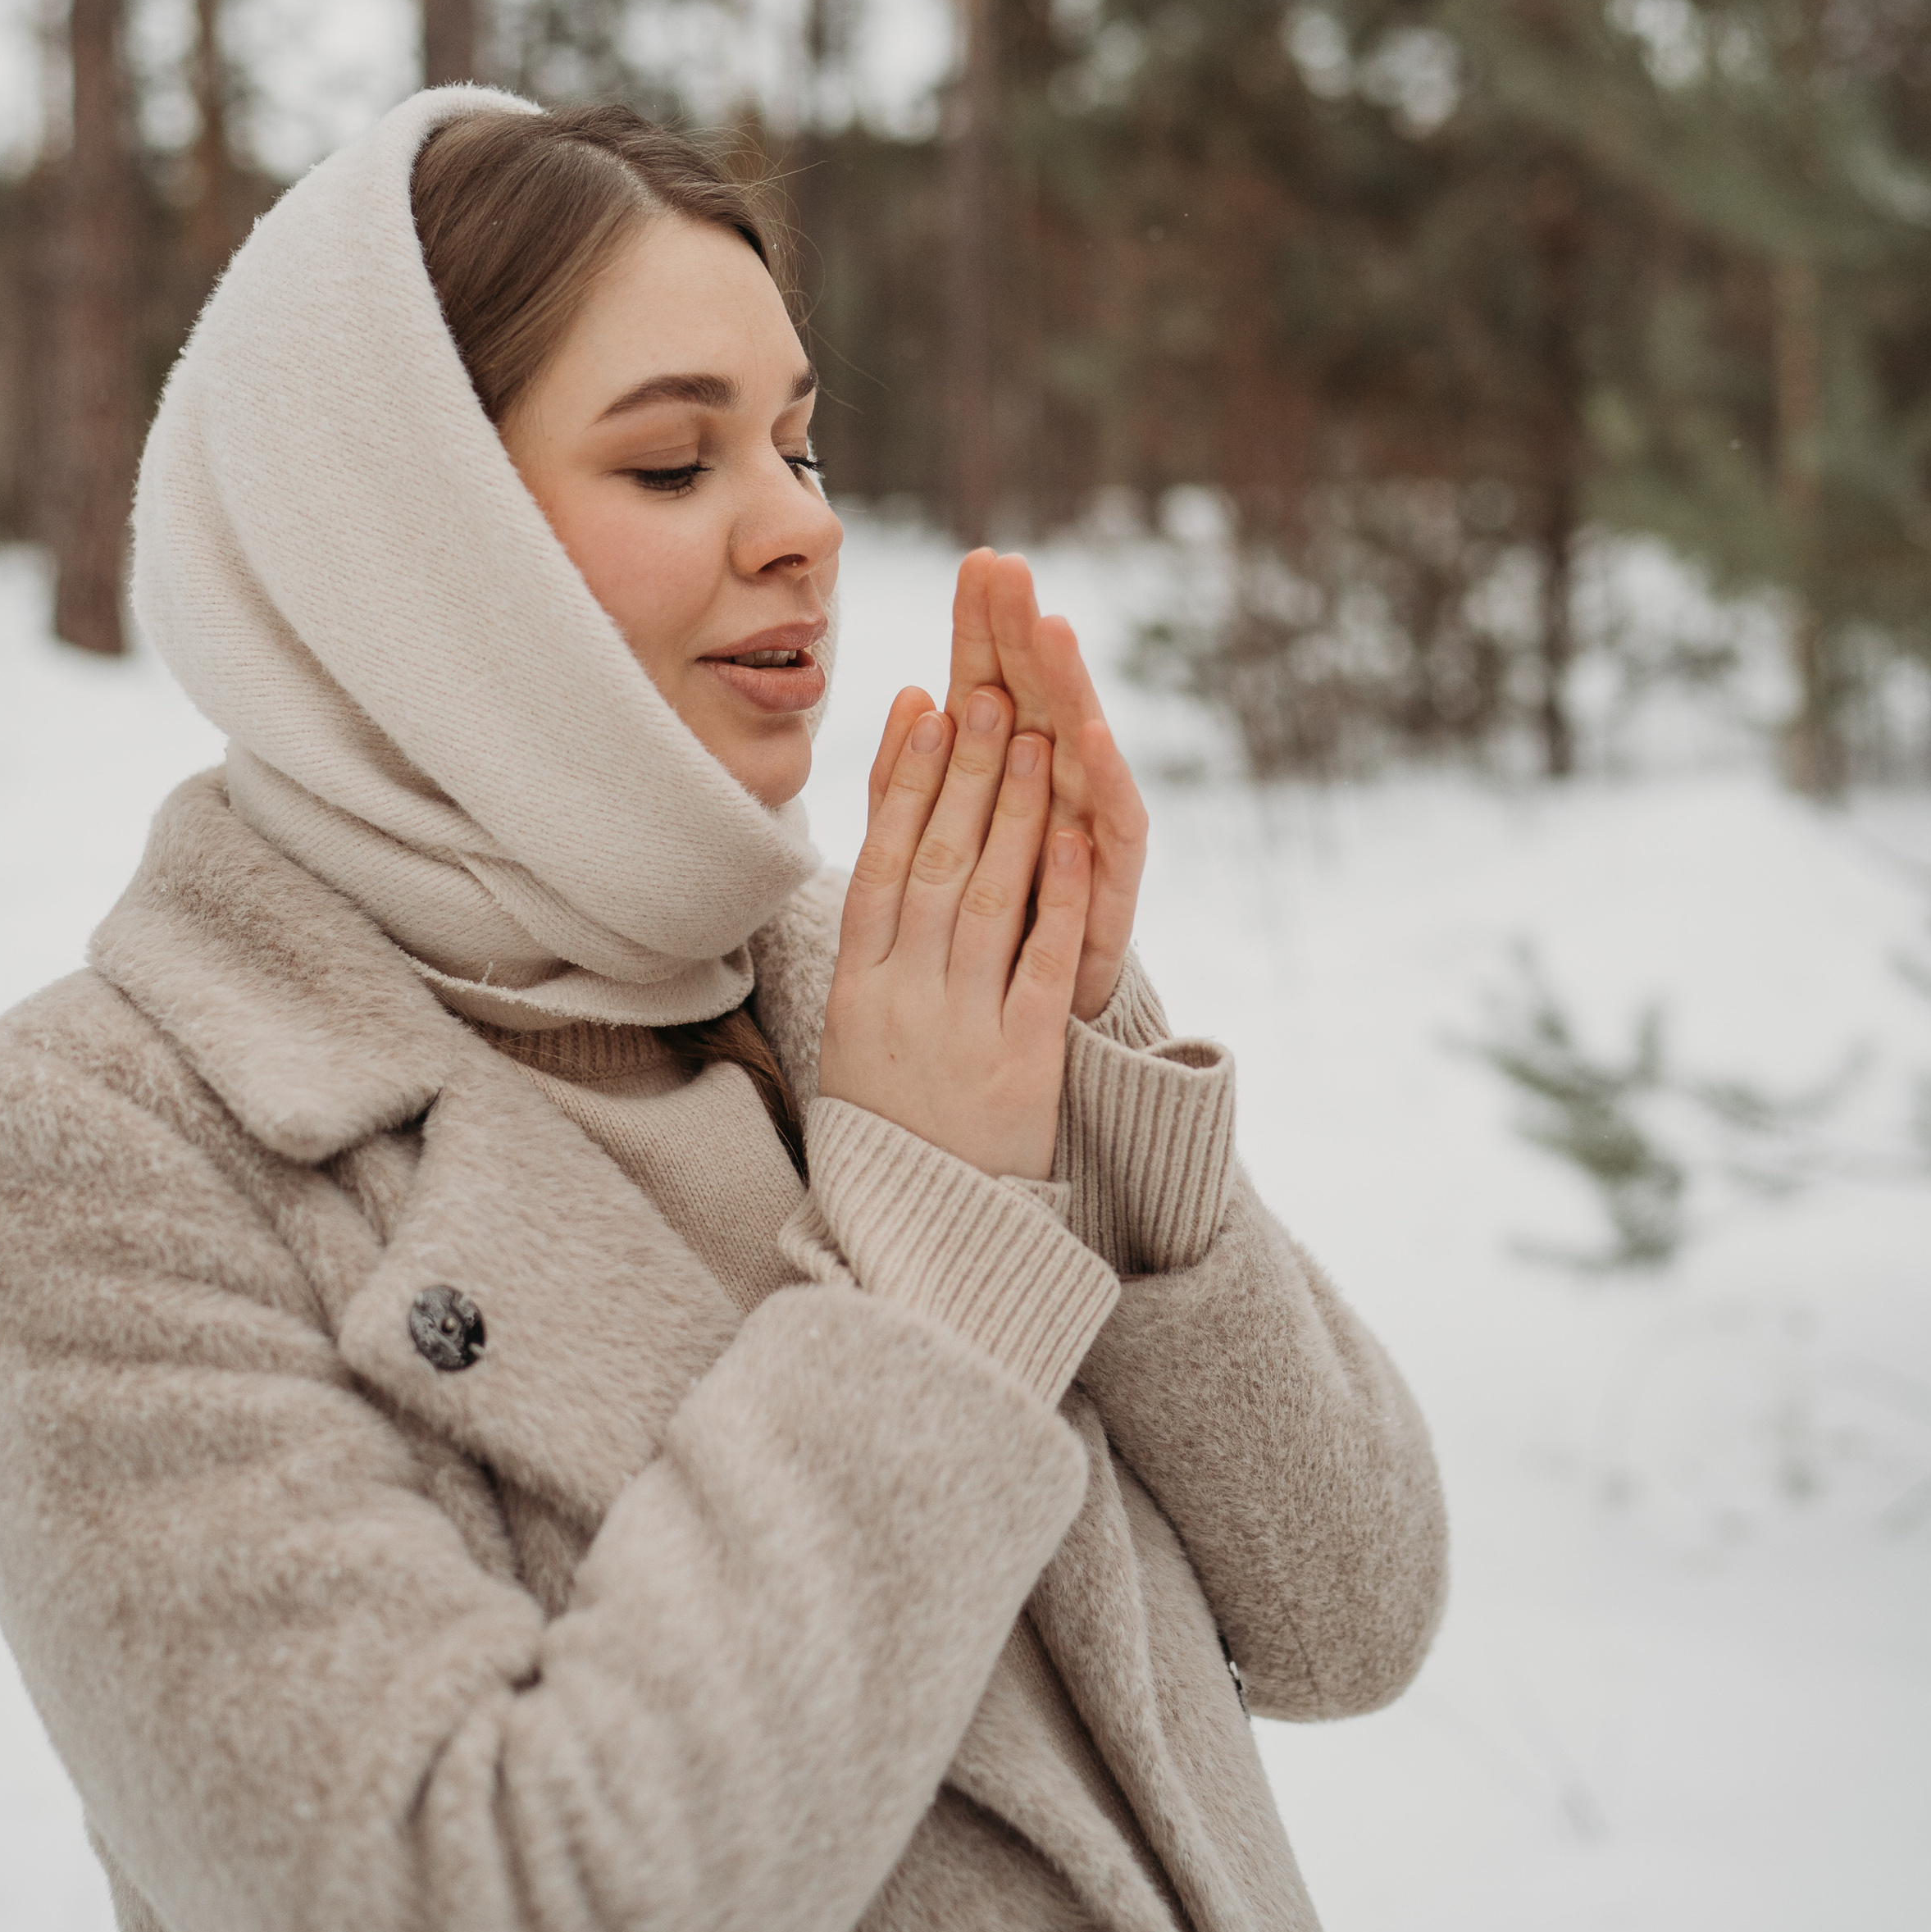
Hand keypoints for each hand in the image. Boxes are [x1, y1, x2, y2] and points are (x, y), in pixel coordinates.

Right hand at [818, 682, 1090, 1180]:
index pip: (879, 862)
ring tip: (1037, 737)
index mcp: (856, 990)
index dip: (901, 781)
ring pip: (987, 900)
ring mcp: (960, 1032)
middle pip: (934, 865)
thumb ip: (872, 951)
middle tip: (989, 693)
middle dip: (965, 773)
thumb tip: (882, 853)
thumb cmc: (890, 1126)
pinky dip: (1060, 901)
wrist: (919, 1238)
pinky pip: (1041, 969)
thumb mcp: (854, 1037)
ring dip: (1015, 812)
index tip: (924, 707)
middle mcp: (901, 1000)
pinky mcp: (1021, 1068)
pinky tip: (1076, 840)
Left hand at [926, 551, 1147, 1021]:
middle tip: (1015, 571)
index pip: (994, 684)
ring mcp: (1090, 836)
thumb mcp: (937, 851)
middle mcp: (1057, 792)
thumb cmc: (986, 934)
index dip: (985, 628)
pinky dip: (1103, 786)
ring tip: (1051, 631)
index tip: (977, 562)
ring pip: (1079, 749)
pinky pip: (1113, 834)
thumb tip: (912, 692)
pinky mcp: (1115, 890)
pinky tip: (1089, 740)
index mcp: (1007, 776)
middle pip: (1041, 699)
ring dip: (1066, 688)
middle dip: (1026, 633)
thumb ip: (915, 779)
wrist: (1027, 1035)